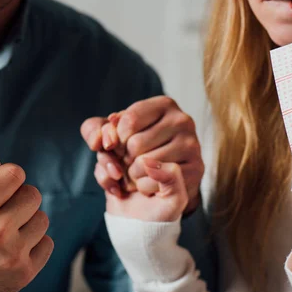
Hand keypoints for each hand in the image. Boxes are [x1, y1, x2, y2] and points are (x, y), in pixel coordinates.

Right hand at [0, 164, 53, 291]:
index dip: (11, 176)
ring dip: (29, 221)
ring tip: (13, 228)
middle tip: (10, 206)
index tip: (6, 183)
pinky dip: (35, 244)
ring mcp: (13, 253)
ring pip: (42, 219)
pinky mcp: (24, 273)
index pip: (14, 174)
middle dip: (21, 198)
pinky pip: (47, 244)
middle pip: (33, 195)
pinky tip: (19, 246)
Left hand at [81, 96, 203, 212]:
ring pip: (145, 163)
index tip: (118, 146)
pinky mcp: (196, 169)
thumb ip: (94, 130)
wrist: (155, 187)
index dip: (115, 139)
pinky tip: (148, 183)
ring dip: (132, 175)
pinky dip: (144, 186)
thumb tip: (102, 141)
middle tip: (128, 163)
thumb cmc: (132, 154)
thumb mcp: (109, 136)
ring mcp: (192, 144)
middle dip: (124, 159)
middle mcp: (183, 120)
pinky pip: (157, 181)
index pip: (127, 121)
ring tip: (137, 173)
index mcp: (164, 104)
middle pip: (135, 143)